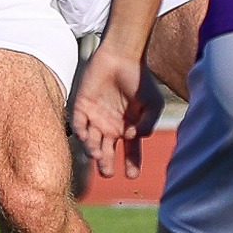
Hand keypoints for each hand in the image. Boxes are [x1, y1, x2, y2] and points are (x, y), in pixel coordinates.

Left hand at [72, 48, 164, 178]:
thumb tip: (137, 138)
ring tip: (98, 155)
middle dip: (106, 164)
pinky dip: (81, 134)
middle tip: (107, 173)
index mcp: (129, 127)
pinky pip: (78, 125)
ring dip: (93, 150)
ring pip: (91, 142)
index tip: (132, 176)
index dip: (132, 163)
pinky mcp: (81, 108)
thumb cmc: (140, 79)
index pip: (130, 151)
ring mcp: (95, 119)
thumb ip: (149, 121)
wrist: (121, 57)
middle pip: (107, 151)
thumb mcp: (153, 102)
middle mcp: (111, 127)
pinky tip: (88, 138)